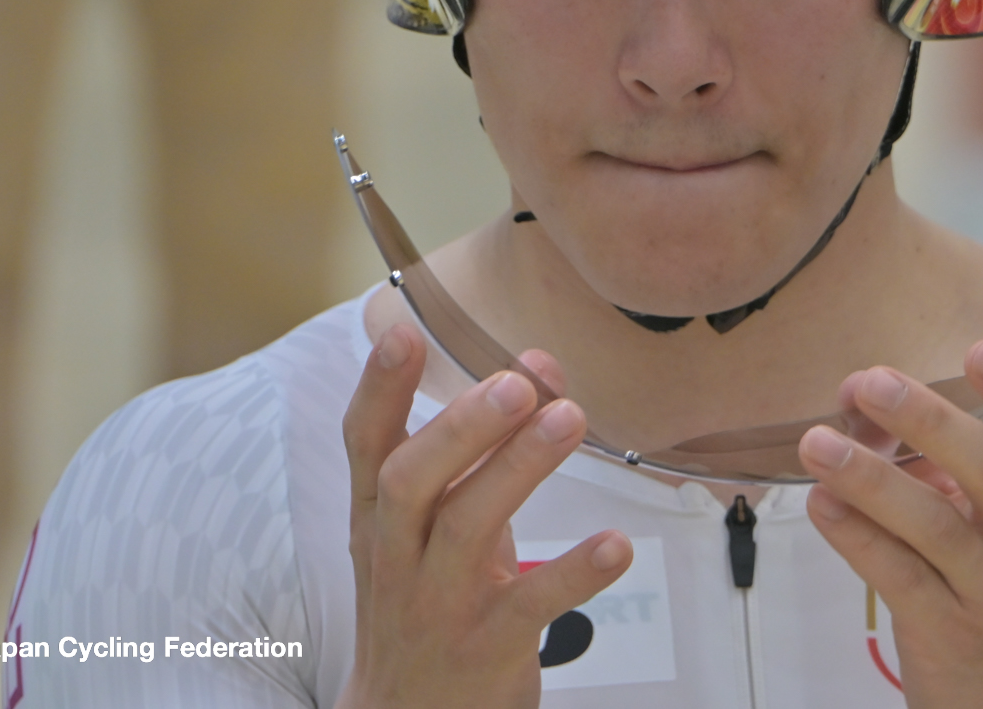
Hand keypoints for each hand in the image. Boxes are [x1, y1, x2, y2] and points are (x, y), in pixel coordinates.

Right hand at [338, 323, 632, 708]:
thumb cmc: (427, 596)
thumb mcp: (431, 525)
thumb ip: (480, 448)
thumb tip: (537, 369)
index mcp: (378, 517)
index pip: (365, 444)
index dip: (380, 388)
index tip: (405, 331)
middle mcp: (397, 555)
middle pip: (411, 482)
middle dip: (462, 426)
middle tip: (517, 382)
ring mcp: (438, 605)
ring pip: (467, 531)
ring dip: (518, 470)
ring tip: (570, 417)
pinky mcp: (486, 649)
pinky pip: (530, 607)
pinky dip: (574, 573)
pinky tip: (617, 544)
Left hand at [797, 340, 982, 708]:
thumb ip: (956, 475)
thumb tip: (873, 411)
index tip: (982, 349)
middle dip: (927, 418)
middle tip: (871, 383)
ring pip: (933, 524)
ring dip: (870, 477)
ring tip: (816, 443)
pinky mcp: (949, 634)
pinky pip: (898, 576)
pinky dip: (855, 536)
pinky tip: (822, 504)